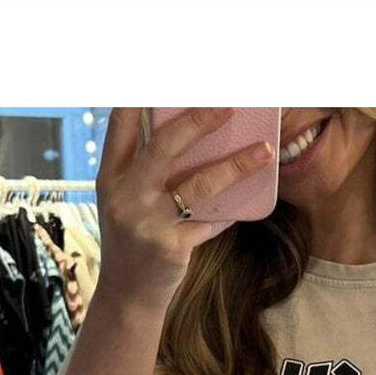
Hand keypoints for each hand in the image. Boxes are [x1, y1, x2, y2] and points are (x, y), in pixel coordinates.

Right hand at [95, 107, 274, 309]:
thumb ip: (143, 172)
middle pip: (164, 146)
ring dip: (236, 165)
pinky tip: (246, 201)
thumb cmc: (132, 241)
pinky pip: (210, 222)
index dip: (140, 97)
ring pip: (198, 185)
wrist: (127, 296)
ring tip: (265, 150)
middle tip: (229, 105)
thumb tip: (189, 135)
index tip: (165, 78)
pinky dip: (230, 210)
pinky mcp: (170, 247)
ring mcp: (147, 223)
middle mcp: (125, 196)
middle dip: (199, 121)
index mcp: (110, 178)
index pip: (121, 125)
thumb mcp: (124, 202)